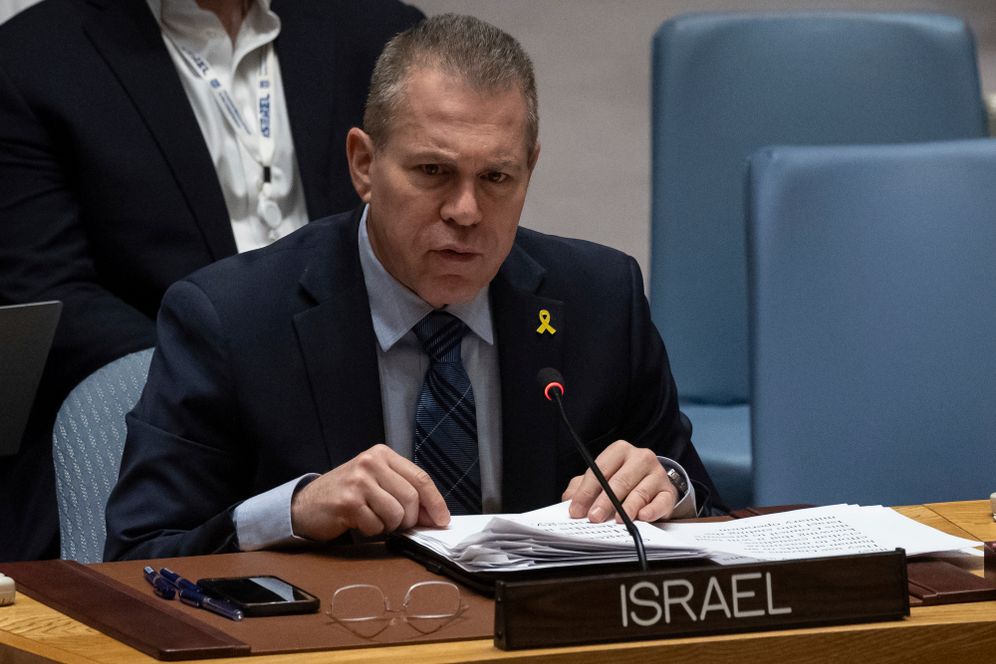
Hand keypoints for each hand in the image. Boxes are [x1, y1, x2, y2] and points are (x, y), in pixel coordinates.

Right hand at [291, 444, 449, 540]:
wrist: (306, 504)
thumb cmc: (347, 494)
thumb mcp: (376, 481)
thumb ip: (404, 490)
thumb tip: (436, 516)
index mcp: (382, 454)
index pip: (420, 478)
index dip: (435, 502)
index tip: (442, 520)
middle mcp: (371, 463)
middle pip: (411, 498)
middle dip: (409, 519)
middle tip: (398, 525)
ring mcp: (358, 481)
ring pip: (396, 514)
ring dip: (390, 526)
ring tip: (376, 520)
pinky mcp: (348, 502)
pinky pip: (376, 526)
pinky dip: (373, 531)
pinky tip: (361, 523)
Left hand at [561, 440, 677, 523]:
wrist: (654, 487)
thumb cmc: (624, 481)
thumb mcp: (602, 479)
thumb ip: (583, 486)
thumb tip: (569, 500)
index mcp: (620, 451)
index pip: (600, 469)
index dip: (586, 491)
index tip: (576, 509)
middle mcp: (640, 458)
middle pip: (620, 480)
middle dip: (604, 501)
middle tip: (594, 517)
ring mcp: (657, 474)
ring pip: (640, 491)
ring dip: (627, 508)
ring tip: (618, 520)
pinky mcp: (668, 491)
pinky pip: (661, 502)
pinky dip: (651, 510)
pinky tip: (642, 517)